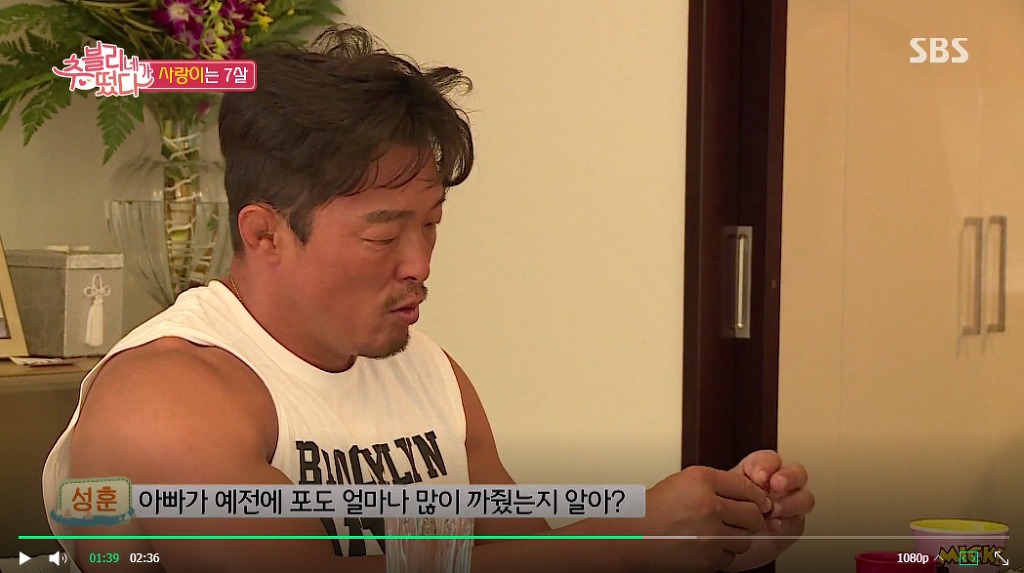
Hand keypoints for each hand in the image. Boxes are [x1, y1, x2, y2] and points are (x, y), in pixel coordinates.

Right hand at [621, 465, 772, 572]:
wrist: (632, 535)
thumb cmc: (655, 509)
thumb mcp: (683, 482)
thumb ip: (716, 485)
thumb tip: (753, 496)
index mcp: (702, 480)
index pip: (747, 488)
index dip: (758, 497)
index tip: (761, 503)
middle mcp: (708, 505)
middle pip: (753, 515)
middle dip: (751, 519)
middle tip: (743, 520)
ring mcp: (709, 534)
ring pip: (745, 539)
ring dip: (735, 538)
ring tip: (716, 534)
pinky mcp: (708, 558)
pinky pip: (730, 557)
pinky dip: (721, 554)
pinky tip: (705, 546)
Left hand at [723, 450, 815, 571]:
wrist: (726, 540)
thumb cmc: (724, 512)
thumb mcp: (723, 493)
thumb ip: (732, 485)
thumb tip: (731, 480)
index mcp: (760, 471)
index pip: (772, 459)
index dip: (768, 464)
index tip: (760, 475)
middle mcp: (779, 485)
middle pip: (797, 473)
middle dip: (788, 477)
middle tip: (776, 485)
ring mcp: (788, 504)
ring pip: (804, 497)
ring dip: (790, 502)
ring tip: (773, 510)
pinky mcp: (792, 525)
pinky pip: (798, 520)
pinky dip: (787, 523)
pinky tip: (774, 526)